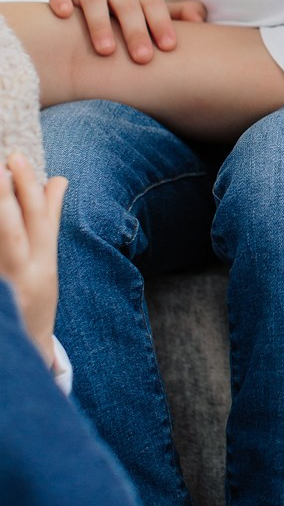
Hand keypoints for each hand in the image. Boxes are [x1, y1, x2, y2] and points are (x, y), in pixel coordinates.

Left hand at [0, 153, 66, 365]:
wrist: (22, 348)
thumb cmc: (34, 298)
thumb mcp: (47, 260)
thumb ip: (49, 219)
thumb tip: (57, 180)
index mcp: (43, 262)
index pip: (41, 218)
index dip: (30, 187)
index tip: (17, 158)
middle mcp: (24, 273)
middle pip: (16, 228)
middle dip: (10, 194)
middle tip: (3, 162)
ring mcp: (4, 284)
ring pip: (1, 243)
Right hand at [48, 0, 206, 62]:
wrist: (100, 4)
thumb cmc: (133, 19)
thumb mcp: (155, 15)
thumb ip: (178, 15)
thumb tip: (201, 17)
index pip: (154, 3)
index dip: (162, 23)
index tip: (168, 47)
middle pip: (127, 3)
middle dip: (135, 30)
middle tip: (143, 58)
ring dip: (100, 23)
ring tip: (107, 51)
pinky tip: (63, 14)